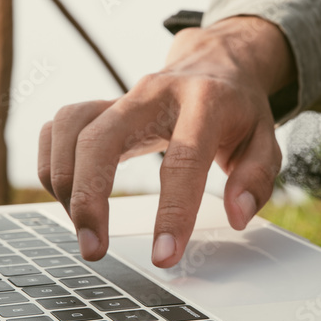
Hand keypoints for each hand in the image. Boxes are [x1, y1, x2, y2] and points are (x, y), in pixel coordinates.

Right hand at [37, 16, 295, 266]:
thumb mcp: (265, 139)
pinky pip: (57, 128)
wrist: (215, 63)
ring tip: (85, 227)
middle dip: (89, 198)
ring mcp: (120, 96)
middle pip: (101, 139)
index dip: (172, 213)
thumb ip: (256, 178)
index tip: (164, 257)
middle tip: (94, 250)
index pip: (183, 161)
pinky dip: (54, 165)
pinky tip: (72, 197)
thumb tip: (236, 216)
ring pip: (69, 128)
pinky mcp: (99, 105)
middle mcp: (153, 93)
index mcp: (204, 102)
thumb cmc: (238, 111)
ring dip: (65, 183)